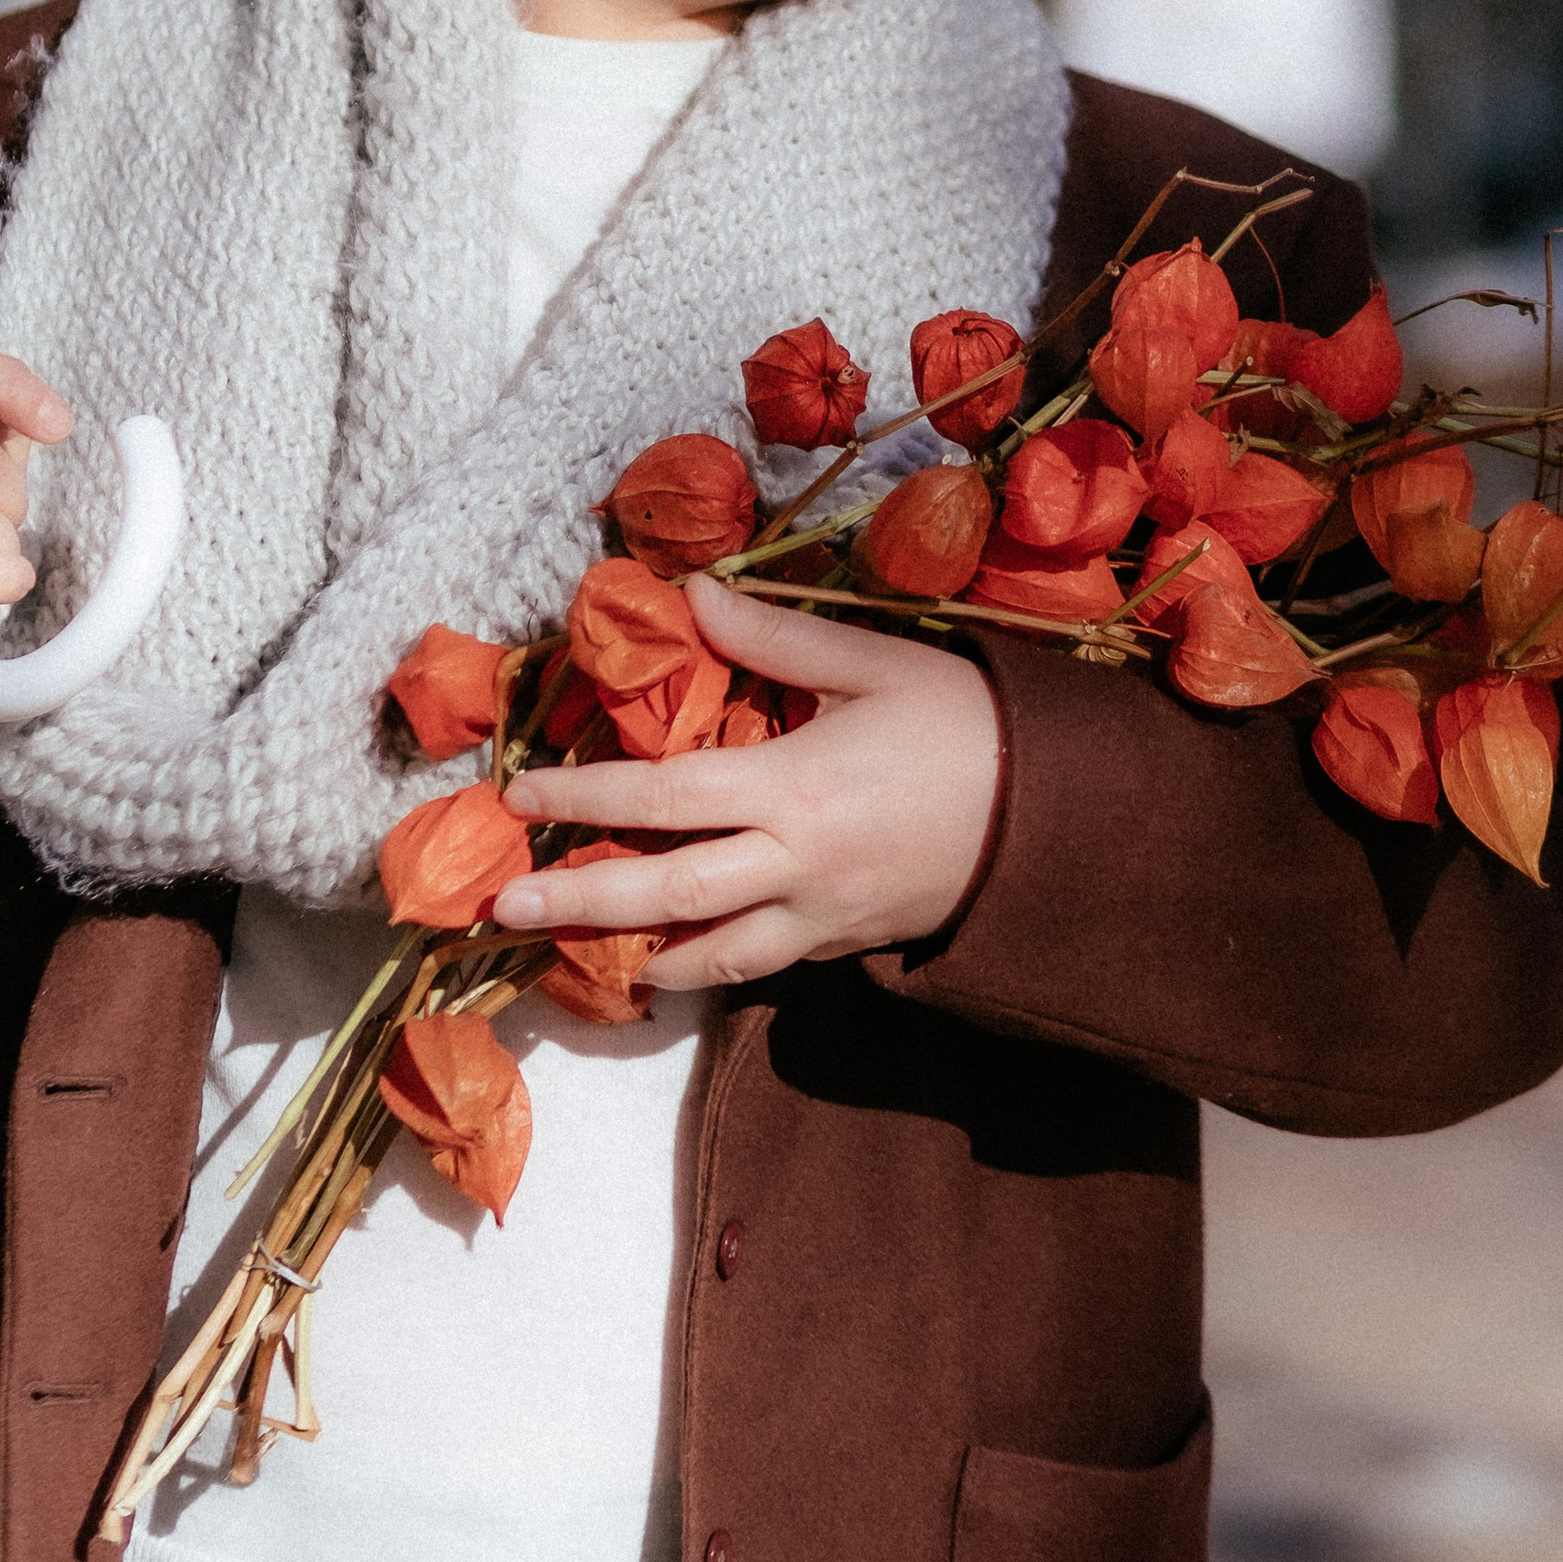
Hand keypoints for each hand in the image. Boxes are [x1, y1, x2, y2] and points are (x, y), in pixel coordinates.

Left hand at [493, 574, 1003, 988]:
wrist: (1060, 816)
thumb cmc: (965, 724)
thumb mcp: (872, 664)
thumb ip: (772, 639)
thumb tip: (687, 594)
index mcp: (792, 787)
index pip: (662, 798)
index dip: (584, 800)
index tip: (519, 798)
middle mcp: (795, 866)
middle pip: (668, 894)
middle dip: (579, 905)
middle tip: (502, 911)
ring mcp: (821, 918)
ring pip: (711, 955)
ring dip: (637, 955)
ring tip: (578, 957)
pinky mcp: (847, 945)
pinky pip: (762, 966)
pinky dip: (708, 967)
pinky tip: (673, 959)